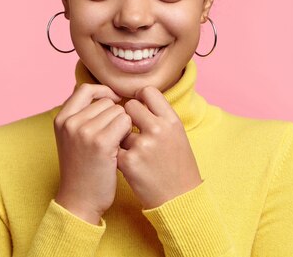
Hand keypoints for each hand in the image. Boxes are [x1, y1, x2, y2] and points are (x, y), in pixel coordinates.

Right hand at [54, 83, 131, 223]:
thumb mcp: (71, 138)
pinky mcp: (101, 142)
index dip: (103, 92)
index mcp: (61, 118)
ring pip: (118, 110)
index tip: (113, 101)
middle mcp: (71, 122)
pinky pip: (125, 122)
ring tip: (114, 144)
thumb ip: (81, 115)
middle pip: (106, 101)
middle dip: (114, 115)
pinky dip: (128, 133)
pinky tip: (122, 147)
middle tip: (111, 137)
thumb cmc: (82, 168)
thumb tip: (103, 93)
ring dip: (122, 125)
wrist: (79, 200)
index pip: (85, 89)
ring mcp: (84, 131)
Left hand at [117, 86, 202, 208]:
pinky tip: (130, 164)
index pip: (148, 91)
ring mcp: (142, 145)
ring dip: (122, 138)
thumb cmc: (177, 165)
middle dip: (127, 117)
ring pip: (118, 128)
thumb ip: (159, 115)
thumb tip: (136, 97)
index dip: (140, 98)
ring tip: (137, 153)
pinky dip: (117, 154)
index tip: (139, 108)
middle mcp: (158, 129)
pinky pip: (114, 147)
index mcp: (172, 120)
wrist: (178, 199)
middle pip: (129, 106)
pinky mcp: (128, 162)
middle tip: (133, 131)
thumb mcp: (176, 134)